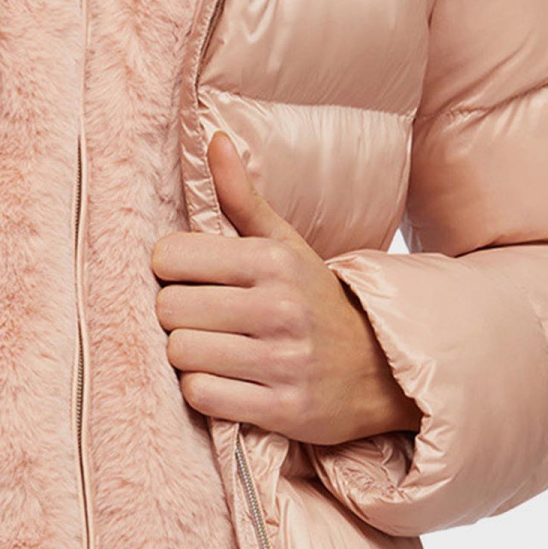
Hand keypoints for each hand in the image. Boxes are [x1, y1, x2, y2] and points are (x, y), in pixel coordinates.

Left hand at [150, 130, 420, 448]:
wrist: (379, 369)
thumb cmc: (315, 301)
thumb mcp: (285, 244)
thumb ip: (241, 196)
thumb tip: (213, 139)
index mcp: (273, 260)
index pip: (170, 257)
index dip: (170, 271)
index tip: (192, 279)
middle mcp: (280, 308)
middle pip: (168, 309)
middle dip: (176, 315)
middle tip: (202, 318)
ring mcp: (283, 361)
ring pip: (181, 354)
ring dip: (188, 356)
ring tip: (214, 349)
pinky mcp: (283, 409)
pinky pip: (202, 396)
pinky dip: (204, 390)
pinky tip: (225, 380)